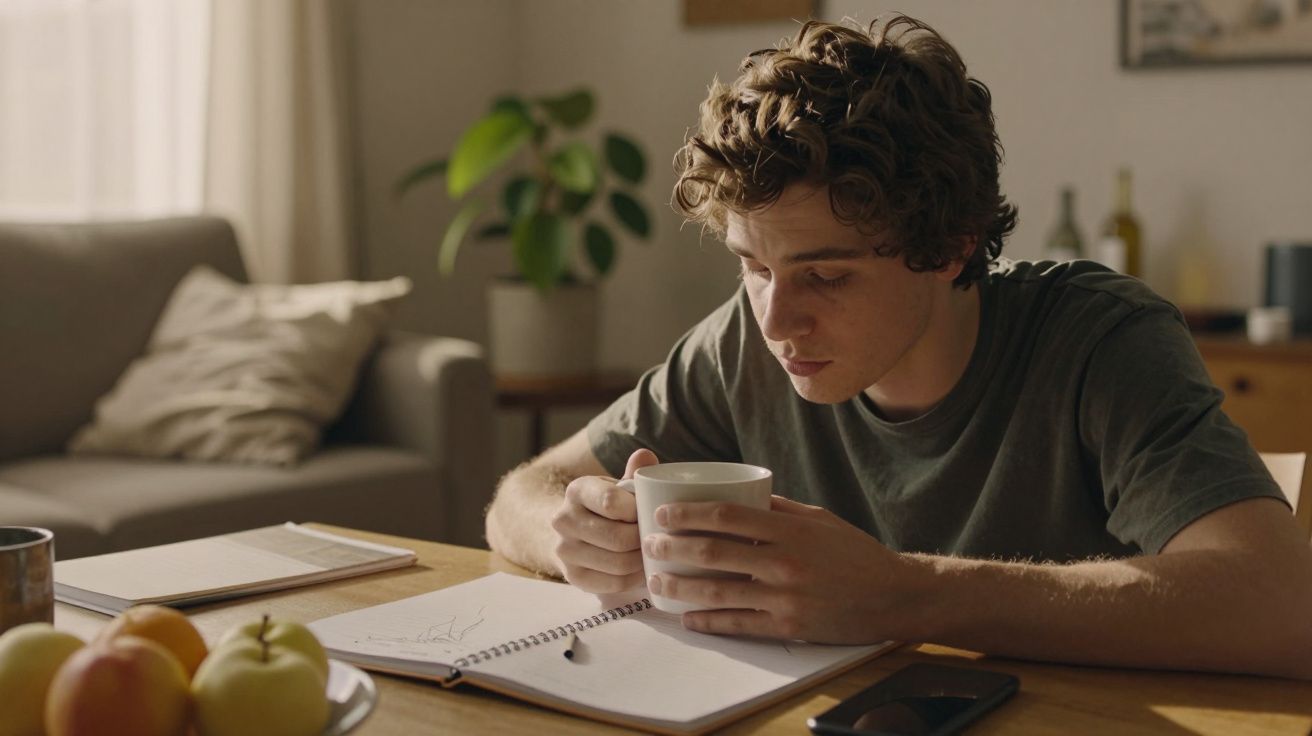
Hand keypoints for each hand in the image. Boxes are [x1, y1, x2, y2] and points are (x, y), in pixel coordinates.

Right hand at [551, 449, 658, 593]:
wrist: (571, 530)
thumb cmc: (605, 506)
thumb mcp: (617, 486)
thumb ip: (634, 473)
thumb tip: (645, 456)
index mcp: (577, 490)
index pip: (610, 502)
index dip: (638, 511)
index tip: (650, 512)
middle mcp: (563, 519)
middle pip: (618, 538)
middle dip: (644, 539)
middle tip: (658, 538)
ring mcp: (564, 550)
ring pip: (618, 563)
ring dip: (642, 560)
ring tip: (653, 553)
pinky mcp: (572, 576)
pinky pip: (613, 583)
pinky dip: (634, 579)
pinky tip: (641, 569)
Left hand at [642, 495, 913, 643]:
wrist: (893, 595)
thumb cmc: (855, 552)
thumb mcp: (819, 519)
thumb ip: (778, 509)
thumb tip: (738, 496)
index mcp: (789, 529)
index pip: (727, 516)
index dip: (689, 514)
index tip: (664, 514)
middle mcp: (784, 562)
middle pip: (714, 553)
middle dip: (674, 548)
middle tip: (650, 545)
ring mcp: (784, 596)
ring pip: (719, 592)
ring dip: (681, 587)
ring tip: (656, 582)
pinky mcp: (788, 625)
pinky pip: (738, 624)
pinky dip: (708, 620)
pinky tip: (688, 616)